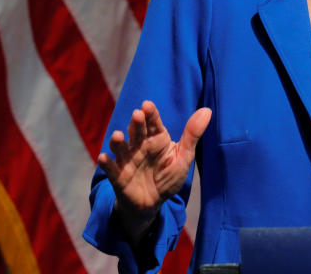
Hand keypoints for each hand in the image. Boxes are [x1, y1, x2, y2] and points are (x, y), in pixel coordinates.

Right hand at [97, 101, 210, 240]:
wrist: (152, 203)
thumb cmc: (168, 177)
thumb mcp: (183, 157)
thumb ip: (192, 135)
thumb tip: (207, 111)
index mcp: (156, 139)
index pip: (153, 123)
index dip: (150, 114)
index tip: (147, 105)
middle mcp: (140, 146)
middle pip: (137, 132)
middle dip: (136, 123)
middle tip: (137, 115)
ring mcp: (127, 160)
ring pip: (120, 148)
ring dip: (117, 142)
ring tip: (118, 136)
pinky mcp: (118, 176)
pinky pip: (111, 169)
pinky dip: (106, 163)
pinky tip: (103, 158)